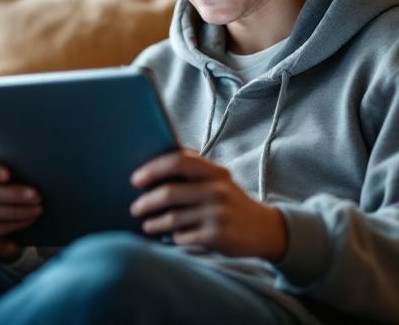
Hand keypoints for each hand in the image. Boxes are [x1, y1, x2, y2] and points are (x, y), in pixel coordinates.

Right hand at [0, 152, 41, 260]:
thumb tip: (31, 163)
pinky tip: (25, 226)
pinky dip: (9, 229)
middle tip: (37, 196)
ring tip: (37, 210)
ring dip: (15, 213)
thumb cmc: (7, 176)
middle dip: (13, 195)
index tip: (8, 175)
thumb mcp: (6, 166)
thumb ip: (11, 162)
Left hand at [130, 149, 286, 260]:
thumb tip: (152, 167)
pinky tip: (171, 236)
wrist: (264, 228)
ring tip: (147, 225)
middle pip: (170, 192)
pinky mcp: (218, 236)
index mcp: (215, 171)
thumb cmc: (230, 201)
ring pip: (173, 218)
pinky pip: (183, 237)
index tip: (135, 179)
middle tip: (135, 208)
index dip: (153, 168)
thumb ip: (193, 171)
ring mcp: (218, 213)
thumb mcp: (219, 180)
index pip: (179, 161)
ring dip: (154, 223)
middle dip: (146, 201)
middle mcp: (218, 190)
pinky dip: (173, 237)